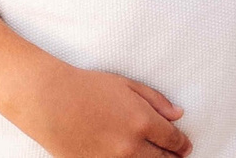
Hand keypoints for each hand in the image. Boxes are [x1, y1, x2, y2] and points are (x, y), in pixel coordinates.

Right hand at [5, 60, 190, 157]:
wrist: (50, 101)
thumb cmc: (88, 87)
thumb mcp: (127, 85)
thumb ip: (156, 100)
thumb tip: (178, 115)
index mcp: (142, 121)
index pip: (173, 140)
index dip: (182, 145)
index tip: (185, 146)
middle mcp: (130, 146)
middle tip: (177, 157)